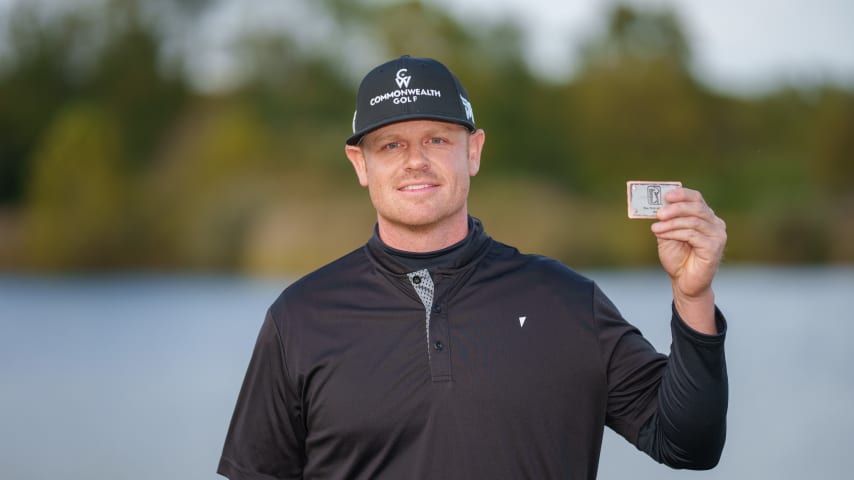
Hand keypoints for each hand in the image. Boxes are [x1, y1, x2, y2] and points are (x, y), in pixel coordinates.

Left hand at [651, 188, 726, 332]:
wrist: (684, 282)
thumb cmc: (678, 258)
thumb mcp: (668, 234)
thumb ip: (666, 221)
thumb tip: (658, 206)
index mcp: (705, 217)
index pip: (696, 198)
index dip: (682, 194)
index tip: (666, 195)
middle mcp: (715, 224)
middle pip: (696, 207)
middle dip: (675, 208)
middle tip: (659, 213)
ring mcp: (717, 235)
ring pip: (693, 221)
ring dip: (671, 223)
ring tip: (655, 228)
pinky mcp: (714, 247)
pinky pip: (692, 234)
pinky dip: (675, 233)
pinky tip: (662, 235)